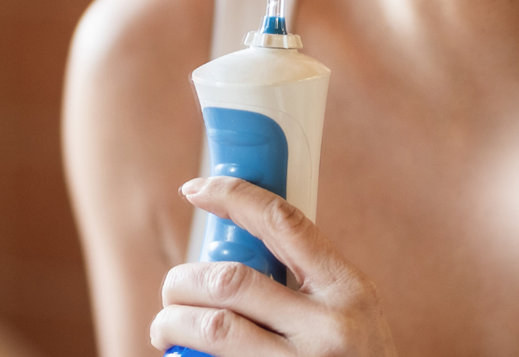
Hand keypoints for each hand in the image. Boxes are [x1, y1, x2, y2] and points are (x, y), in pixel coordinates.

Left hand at [150, 177, 399, 356]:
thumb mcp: (353, 312)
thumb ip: (307, 280)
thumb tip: (235, 241)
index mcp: (348, 290)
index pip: (282, 223)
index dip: (231, 196)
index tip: (194, 189)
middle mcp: (328, 329)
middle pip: (229, 280)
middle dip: (182, 281)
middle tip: (173, 293)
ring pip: (212, 328)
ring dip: (172, 322)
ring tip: (165, 329)